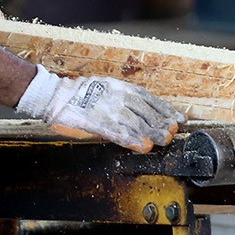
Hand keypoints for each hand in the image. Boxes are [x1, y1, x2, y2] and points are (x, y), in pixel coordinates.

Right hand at [14, 65, 183, 151]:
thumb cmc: (80, 95)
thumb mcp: (105, 90)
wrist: (55, 97)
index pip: (150, 99)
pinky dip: (132, 139)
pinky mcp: (97, 122)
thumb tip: (142, 115)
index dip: (166, 110)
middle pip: (146, 112)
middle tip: (172, 133)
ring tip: (162, 142)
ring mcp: (108, 109)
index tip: (179, 119)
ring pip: (136, 122)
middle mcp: (118, 96)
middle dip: (161, 124)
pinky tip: (142, 146)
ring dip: (151, 133)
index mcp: (121, 87)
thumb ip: (123, 101)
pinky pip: (118, 132)